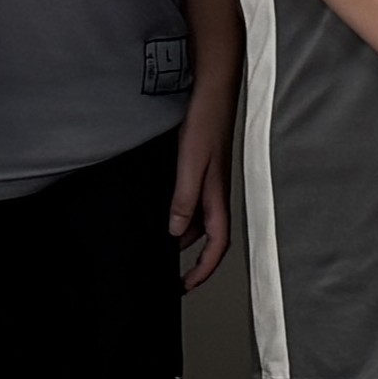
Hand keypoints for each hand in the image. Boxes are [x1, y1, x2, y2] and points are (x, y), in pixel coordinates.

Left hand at [170, 88, 236, 289]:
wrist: (212, 93)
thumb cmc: (207, 123)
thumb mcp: (191, 165)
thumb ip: (184, 200)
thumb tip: (175, 230)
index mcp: (218, 198)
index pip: (217, 246)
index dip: (203, 269)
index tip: (187, 285)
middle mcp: (216, 194)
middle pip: (208, 237)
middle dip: (192, 258)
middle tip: (170, 272)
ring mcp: (210, 183)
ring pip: (199, 220)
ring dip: (182, 235)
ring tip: (159, 244)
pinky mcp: (202, 170)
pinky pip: (192, 202)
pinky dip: (179, 213)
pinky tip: (162, 209)